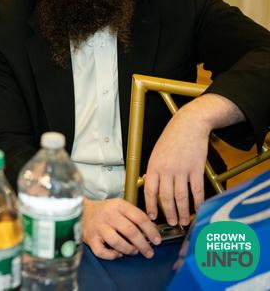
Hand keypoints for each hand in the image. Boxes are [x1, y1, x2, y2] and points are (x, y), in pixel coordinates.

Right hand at [82, 198, 160, 259]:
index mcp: (118, 205)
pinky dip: (112, 256)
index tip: (157, 240)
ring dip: (129, 250)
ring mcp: (98, 227)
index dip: (151, 231)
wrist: (80, 211)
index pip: (139, 218)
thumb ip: (134, 216)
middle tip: (149, 252)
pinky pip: (103, 252)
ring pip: (118, 242)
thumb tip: (152, 231)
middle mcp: (108, 215)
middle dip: (143, 245)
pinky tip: (117, 253)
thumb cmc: (104, 211)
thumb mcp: (119, 206)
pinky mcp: (90, 238)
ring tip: (133, 251)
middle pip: (131, 232)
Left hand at [143, 104, 209, 225]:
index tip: (152, 216)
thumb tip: (152, 187)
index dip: (150, 205)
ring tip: (184, 221)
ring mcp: (182, 170)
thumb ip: (155, 170)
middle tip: (171, 223)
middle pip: (166, 197)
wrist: (188, 125)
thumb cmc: (171, 139)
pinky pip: (196, 190)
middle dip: (168, 213)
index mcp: (154, 166)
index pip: (149, 190)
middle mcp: (166, 170)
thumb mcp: (156, 153)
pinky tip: (198, 210)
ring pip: (181, 196)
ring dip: (182, 211)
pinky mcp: (196, 169)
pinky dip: (198, 202)